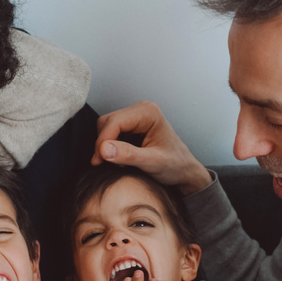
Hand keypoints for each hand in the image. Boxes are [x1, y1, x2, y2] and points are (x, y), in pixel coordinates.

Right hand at [91, 101, 212, 192]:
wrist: (184, 170)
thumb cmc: (174, 165)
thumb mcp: (152, 162)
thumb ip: (128, 155)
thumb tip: (104, 149)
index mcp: (148, 113)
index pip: (114, 122)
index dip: (102, 141)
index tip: (98, 161)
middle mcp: (141, 110)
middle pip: (107, 122)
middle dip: (103, 144)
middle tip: (105, 164)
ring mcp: (135, 117)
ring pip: (106, 127)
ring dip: (106, 146)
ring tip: (118, 163)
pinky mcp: (132, 126)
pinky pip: (111, 133)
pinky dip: (110, 147)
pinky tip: (121, 159)